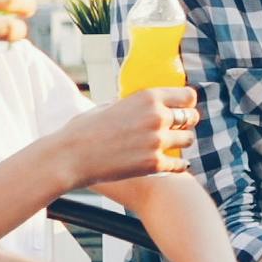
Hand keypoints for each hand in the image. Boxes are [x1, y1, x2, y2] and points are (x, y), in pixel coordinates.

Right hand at [58, 87, 196, 185]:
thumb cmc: (84, 130)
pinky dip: (178, 165)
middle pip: (191, 118)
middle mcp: (157, 117)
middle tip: (178, 129)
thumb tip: (144, 103)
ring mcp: (157, 141)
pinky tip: (173, 164)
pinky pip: (181, 164)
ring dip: (180, 143)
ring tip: (169, 146)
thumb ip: (132, 104)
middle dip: (185, 123)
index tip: (183, 109)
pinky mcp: (154, 164)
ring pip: (188, 140)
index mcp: (147, 97)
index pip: (188, 96)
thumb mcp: (109, 105)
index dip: (187, 103)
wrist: (69, 157)